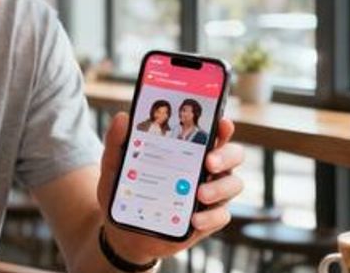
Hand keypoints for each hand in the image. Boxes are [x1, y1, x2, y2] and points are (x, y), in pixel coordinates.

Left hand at [96, 112, 244, 263]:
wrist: (123, 232)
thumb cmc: (125, 190)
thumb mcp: (115, 165)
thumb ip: (117, 142)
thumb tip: (122, 117)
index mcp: (189, 149)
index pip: (213, 132)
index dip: (223, 127)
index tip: (222, 124)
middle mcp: (206, 168)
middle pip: (233, 155)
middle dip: (226, 156)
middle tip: (209, 162)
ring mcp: (210, 194)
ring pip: (233, 184)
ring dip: (221, 188)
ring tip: (200, 194)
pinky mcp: (207, 219)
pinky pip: (221, 215)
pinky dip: (211, 217)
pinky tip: (195, 219)